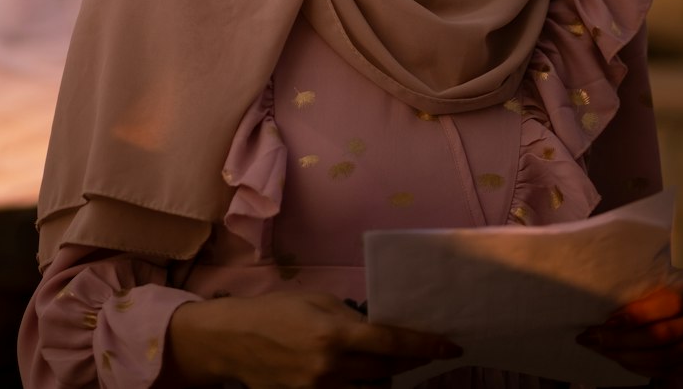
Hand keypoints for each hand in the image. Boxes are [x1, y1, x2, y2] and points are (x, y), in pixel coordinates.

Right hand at [163, 290, 461, 387]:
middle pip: (386, 372)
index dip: (424, 346)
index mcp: (334, 335)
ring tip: (395, 363)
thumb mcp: (315, 301)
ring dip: (385, 377)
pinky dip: (360, 386)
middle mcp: (331, 369)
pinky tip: (364, 375)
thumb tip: (379, 331)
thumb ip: (349, 318)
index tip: (450, 346)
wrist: (232, 341)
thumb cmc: (274, 311)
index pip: (391, 344)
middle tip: (427, 351)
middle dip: (409, 362)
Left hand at [576, 267, 682, 382]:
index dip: (639, 313)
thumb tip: (597, 295)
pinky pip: (667, 370)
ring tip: (600, 349)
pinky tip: (619, 358)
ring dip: (627, 356)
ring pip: (664, 357)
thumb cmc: (663, 284)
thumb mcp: (657, 275)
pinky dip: (640, 367)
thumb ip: (639, 284)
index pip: (671, 301)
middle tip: (593, 337)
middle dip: (624, 339)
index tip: (608, 320)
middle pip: (664, 334)